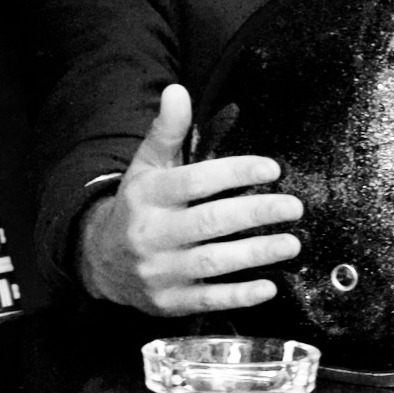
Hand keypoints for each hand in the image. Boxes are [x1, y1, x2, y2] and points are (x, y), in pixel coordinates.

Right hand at [75, 84, 302, 315]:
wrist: (100, 261)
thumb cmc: (138, 207)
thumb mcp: (146, 167)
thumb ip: (167, 131)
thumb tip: (177, 90)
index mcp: (148, 196)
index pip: (195, 181)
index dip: (235, 172)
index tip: (272, 168)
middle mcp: (152, 233)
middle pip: (209, 222)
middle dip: (255, 213)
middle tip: (293, 207)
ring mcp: (160, 270)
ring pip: (213, 262)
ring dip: (256, 254)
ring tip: (291, 244)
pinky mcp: (169, 301)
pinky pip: (208, 300)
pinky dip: (239, 296)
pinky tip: (268, 287)